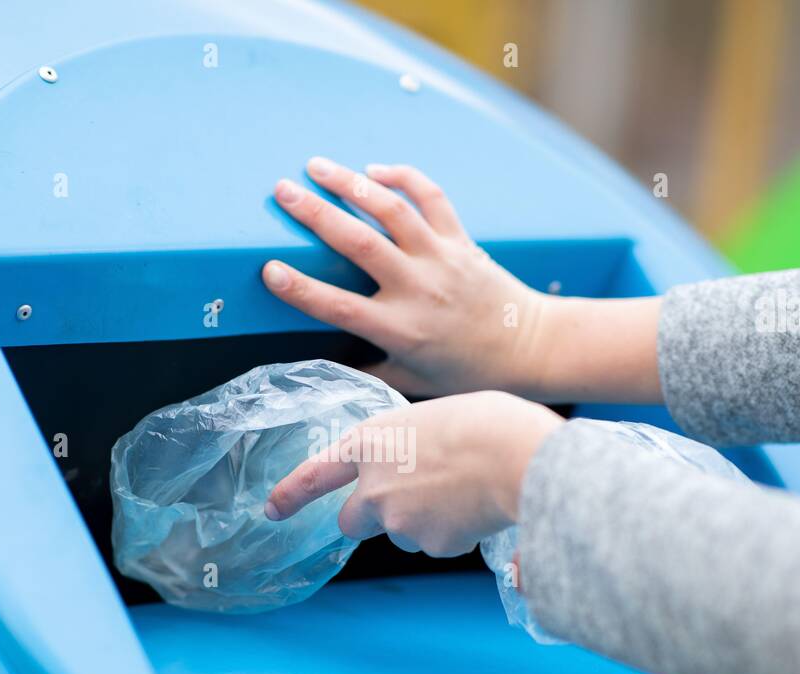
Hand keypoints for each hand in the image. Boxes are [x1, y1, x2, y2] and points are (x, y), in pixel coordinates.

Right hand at [261, 158, 551, 396]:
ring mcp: (441, 259)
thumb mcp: (415, 382)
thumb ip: (372, 371)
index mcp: (400, 329)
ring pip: (390, 209)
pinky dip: (402, 177)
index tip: (270, 270)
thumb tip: (332, 365)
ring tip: (316, 166)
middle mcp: (417, 289)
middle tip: (281, 191)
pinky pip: (430, 197)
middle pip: (358, 243)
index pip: (339, 307)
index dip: (301, 289)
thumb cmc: (468, 371)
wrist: (529, 348)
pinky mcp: (461, 240)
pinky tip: (374, 169)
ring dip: (350, 182)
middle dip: (315, 213)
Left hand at [265, 391, 563, 557]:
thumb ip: (413, 448)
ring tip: (465, 493)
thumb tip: (424, 472)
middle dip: (370, 519)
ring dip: (424, 522)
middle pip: (352, 520)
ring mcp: (398, 519)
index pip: (316, 472)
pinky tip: (479, 508)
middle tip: (406, 505)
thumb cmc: (487, 423)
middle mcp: (374, 485)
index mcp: (371, 442)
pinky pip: (441, 543)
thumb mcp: (434, 419)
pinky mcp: (430, 544)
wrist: (517, 455)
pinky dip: (456, 533)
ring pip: (404, 532)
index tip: (273, 508)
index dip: (292, 494)